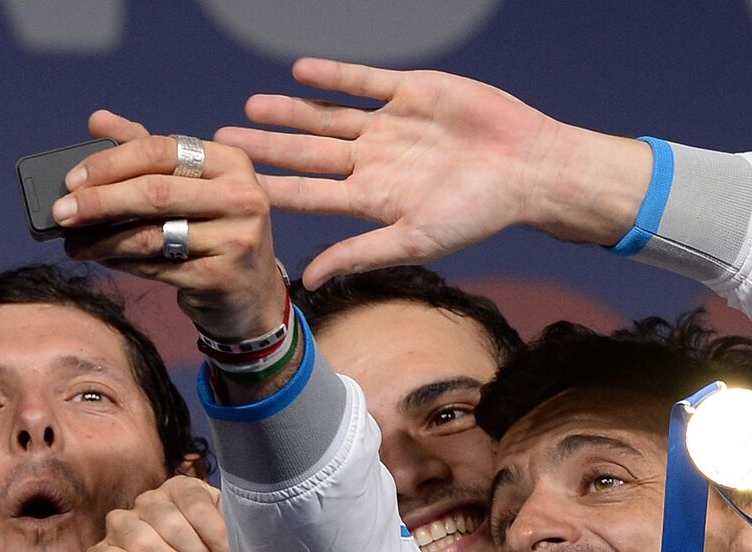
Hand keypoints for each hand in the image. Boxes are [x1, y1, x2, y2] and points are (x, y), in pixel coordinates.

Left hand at [53, 111, 287, 341]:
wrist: (251, 294)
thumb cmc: (213, 231)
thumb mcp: (189, 186)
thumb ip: (146, 151)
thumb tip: (98, 120)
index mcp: (231, 162)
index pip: (161, 151)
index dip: (111, 163)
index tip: (71, 180)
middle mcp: (241, 196)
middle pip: (155, 192)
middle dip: (99, 202)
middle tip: (62, 212)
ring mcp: (235, 239)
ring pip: (151, 234)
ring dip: (102, 240)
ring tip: (73, 243)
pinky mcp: (221, 277)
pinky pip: (156, 267)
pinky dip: (121, 264)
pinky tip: (102, 260)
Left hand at [215, 57, 650, 287]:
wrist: (530, 170)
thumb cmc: (478, 214)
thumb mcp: (414, 241)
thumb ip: (359, 254)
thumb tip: (309, 281)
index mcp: (372, 199)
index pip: (309, 194)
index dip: (271, 189)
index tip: (232, 189)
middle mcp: (374, 161)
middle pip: (308, 153)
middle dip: (267, 147)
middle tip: (221, 143)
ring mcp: (391, 126)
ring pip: (329, 116)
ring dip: (291, 110)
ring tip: (252, 106)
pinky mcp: (413, 92)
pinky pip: (366, 81)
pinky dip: (335, 75)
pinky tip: (302, 70)